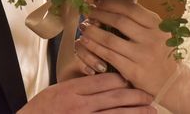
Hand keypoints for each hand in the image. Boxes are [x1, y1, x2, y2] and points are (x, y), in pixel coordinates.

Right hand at [18, 72, 154, 112]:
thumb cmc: (38, 111)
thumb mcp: (56, 91)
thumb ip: (78, 86)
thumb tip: (102, 81)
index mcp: (73, 90)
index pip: (105, 80)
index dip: (123, 79)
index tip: (133, 79)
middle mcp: (80, 105)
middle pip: (115, 97)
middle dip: (136, 95)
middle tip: (151, 95)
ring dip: (136, 112)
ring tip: (151, 110)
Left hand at [76, 0, 177, 95]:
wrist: (172, 81)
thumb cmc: (160, 52)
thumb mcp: (157, 31)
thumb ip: (141, 20)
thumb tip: (113, 2)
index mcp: (157, 24)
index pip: (131, 8)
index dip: (112, 3)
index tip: (99, 1)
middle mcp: (151, 38)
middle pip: (120, 21)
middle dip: (100, 14)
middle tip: (88, 11)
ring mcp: (142, 55)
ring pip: (111, 38)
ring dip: (94, 30)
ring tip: (84, 25)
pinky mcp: (134, 71)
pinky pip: (109, 56)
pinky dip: (95, 47)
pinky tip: (86, 42)